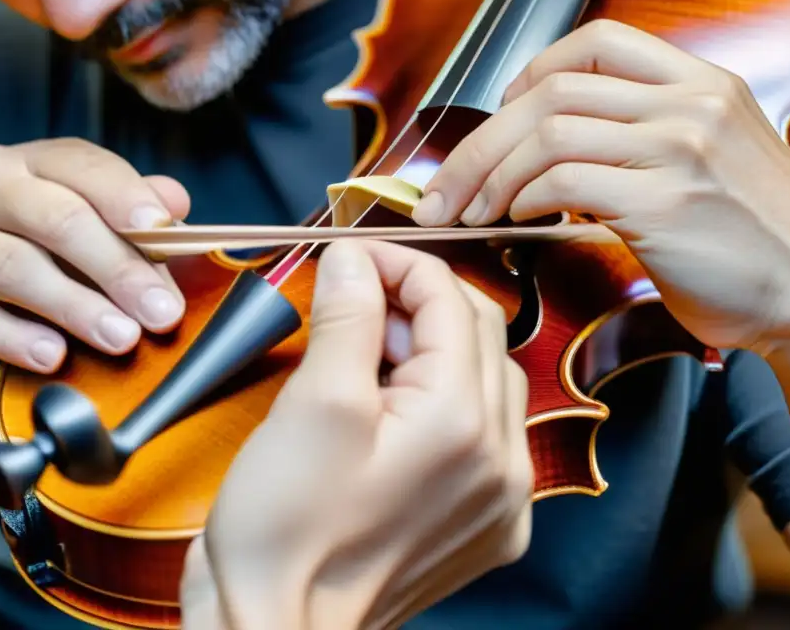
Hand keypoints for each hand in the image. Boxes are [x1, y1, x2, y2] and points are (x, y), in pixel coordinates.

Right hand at [0, 138, 188, 402]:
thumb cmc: (44, 287)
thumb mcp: (94, 250)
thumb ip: (133, 222)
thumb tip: (175, 200)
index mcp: (24, 165)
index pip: (80, 164)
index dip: (126, 195)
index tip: (166, 231)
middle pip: (56, 218)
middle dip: (118, 267)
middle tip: (162, 312)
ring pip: (16, 267)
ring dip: (79, 307)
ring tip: (123, 338)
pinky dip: (21, 340)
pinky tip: (55, 357)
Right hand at [179, 240, 532, 629]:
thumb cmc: (286, 532)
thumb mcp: (313, 403)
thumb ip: (349, 316)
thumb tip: (354, 259)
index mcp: (463, 422)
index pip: (450, 301)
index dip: (397, 263)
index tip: (350, 257)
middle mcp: (502, 461)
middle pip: (479, 335)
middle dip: (418, 303)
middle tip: (355, 303)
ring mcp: (501, 498)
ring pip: (486, 381)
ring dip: (433, 350)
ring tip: (368, 357)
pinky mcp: (487, 524)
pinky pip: (483, 435)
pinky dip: (445, 402)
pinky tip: (393, 411)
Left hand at [412, 19, 789, 350]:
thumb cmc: (757, 236)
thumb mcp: (716, 156)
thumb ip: (648, 134)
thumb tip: (552, 146)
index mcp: (703, 83)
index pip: (598, 40)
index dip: (534, 70)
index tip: (503, 109)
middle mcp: (690, 105)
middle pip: (552, 90)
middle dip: (481, 139)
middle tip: (447, 183)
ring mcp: (678, 150)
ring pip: (547, 132)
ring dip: (489, 172)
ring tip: (470, 209)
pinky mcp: (663, 204)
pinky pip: (563, 182)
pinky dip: (522, 197)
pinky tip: (514, 219)